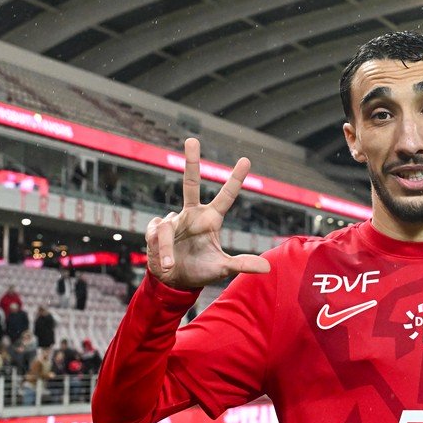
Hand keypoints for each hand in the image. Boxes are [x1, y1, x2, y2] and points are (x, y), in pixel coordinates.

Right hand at [145, 138, 271, 290]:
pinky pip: (156, 235)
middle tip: (192, 140)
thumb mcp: (222, 268)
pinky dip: (160, 250)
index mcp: (210, 219)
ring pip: (167, 226)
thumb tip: (267, 268)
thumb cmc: (200, 270)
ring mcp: (173, 220)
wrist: (174, 282)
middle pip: (190, 183)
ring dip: (166, 248)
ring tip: (170, 264)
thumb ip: (242, 264)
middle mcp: (192, 214)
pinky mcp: (155, 230)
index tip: (246, 160)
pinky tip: (163, 261)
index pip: (226, 196)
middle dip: (191, 161)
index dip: (235, 179)